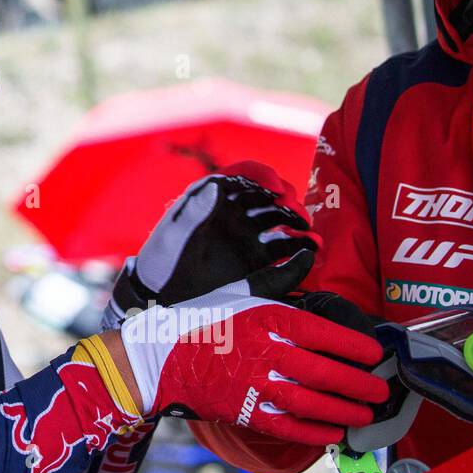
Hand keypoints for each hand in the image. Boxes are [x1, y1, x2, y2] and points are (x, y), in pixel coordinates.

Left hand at [108, 161, 318, 317]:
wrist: (162, 297)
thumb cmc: (162, 262)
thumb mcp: (175, 236)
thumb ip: (196, 212)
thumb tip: (215, 184)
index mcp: (211, 197)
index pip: (242, 175)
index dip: (261, 175)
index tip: (276, 187)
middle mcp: (233, 211)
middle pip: (268, 194)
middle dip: (286, 198)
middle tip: (296, 212)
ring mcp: (246, 233)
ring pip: (280, 218)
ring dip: (298, 220)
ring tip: (309, 232)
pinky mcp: (256, 257)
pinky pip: (284, 246)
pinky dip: (300, 245)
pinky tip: (311, 249)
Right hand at [117, 290, 388, 445]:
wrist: (156, 356)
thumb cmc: (199, 321)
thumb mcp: (237, 292)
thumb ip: (277, 278)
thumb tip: (307, 255)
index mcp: (263, 318)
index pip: (320, 332)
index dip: (352, 346)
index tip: (373, 354)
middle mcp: (261, 350)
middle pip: (322, 371)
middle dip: (357, 384)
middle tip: (379, 389)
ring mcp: (251, 383)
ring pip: (309, 401)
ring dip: (342, 410)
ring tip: (363, 414)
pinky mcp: (241, 409)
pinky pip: (285, 425)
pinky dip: (312, 431)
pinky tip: (332, 432)